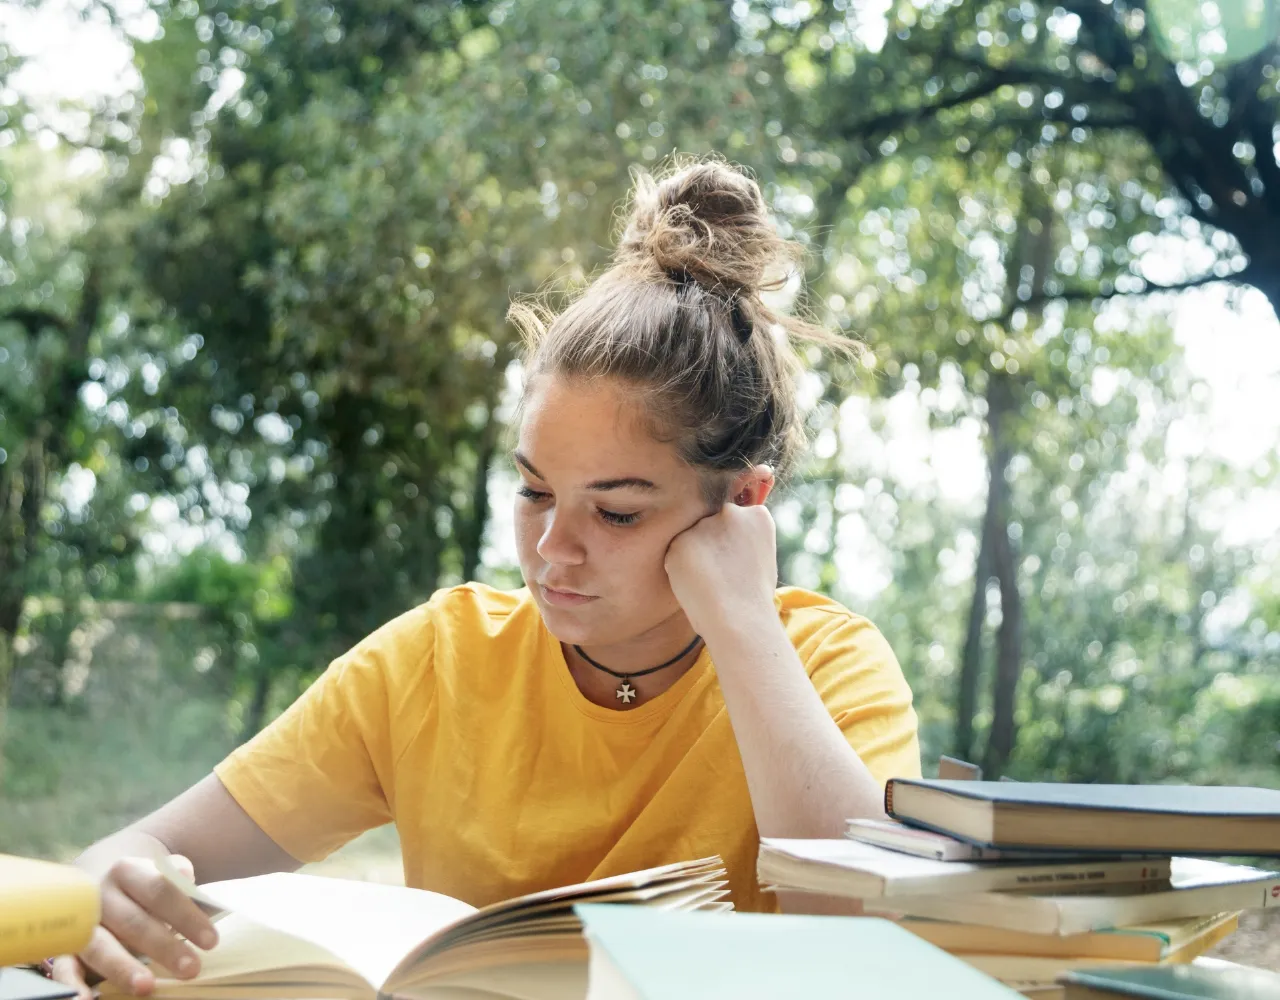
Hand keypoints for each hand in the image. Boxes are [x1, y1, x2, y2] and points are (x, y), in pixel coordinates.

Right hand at [51, 855, 218, 999]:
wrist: (100, 877)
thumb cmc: (144, 884)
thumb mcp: (161, 871)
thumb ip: (177, 874)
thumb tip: (186, 876)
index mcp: (128, 870)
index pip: (160, 890)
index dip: (186, 915)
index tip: (211, 940)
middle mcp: (100, 895)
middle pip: (133, 921)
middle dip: (164, 947)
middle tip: (191, 969)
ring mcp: (80, 923)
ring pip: (100, 946)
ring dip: (123, 968)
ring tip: (147, 987)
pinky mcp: (66, 949)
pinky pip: (64, 967)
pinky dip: (72, 985)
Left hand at [664, 502, 777, 636]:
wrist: (740, 619)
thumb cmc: (754, 599)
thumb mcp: (764, 559)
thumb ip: (745, 541)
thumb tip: (728, 541)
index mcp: (758, 516)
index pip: (737, 520)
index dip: (734, 544)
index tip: (736, 563)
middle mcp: (731, 513)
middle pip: (712, 524)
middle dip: (712, 545)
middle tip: (720, 575)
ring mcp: (705, 525)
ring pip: (692, 538)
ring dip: (694, 556)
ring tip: (709, 583)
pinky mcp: (680, 541)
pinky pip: (675, 554)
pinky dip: (679, 570)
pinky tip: (695, 585)